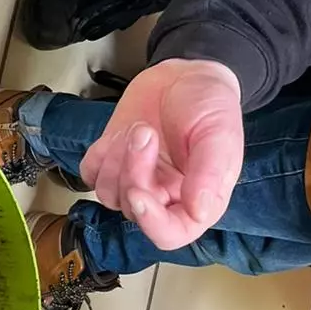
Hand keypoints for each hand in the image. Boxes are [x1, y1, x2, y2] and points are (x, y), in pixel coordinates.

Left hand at [79, 58, 243, 250]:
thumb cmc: (210, 105)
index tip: (140, 193)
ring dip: (117, 159)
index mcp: (196, 198)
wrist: (186, 75)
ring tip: (140, 127)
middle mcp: (164, 195)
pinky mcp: (112, 161)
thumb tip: (200, 212)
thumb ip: (210, 173)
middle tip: (146, 132)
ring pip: (108, 193)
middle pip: (134, 209)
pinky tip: (119, 134)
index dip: (151, 223)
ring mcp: (135, 179)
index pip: (170, 234)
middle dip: (133, 171)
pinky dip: (99, 155)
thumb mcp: (219, 134)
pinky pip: (91, 174)